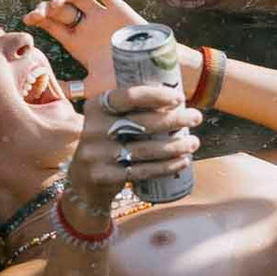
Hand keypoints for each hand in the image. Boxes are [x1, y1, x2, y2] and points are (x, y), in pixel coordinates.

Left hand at [22, 0, 154, 96]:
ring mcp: (101, 16)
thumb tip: (51, 88)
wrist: (150, 74)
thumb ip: (72, 89)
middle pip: (60, 9)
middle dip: (46, 7)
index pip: (51, 24)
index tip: (29, 20)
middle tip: (40, 14)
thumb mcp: (93, 89)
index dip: (38, 18)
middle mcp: (86, 27)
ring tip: (56, 4)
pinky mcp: (117, 8)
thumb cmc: (123, 83)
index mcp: (76, 43)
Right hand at [63, 75, 195, 218]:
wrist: (80, 180)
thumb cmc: (106, 142)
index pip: (129, 96)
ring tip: (194, 142)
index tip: (179, 98)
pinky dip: (166, 167)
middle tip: (196, 117)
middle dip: (175, 119)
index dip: (156, 96)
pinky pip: (143, 171)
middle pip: (143, 123)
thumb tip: (174, 99)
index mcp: (96, 107)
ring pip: (146, 149)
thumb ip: (129, 109)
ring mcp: (98, 154)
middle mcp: (94, 129)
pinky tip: (182, 161)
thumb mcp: (106, 120)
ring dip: (176, 146)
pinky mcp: (105, 176)